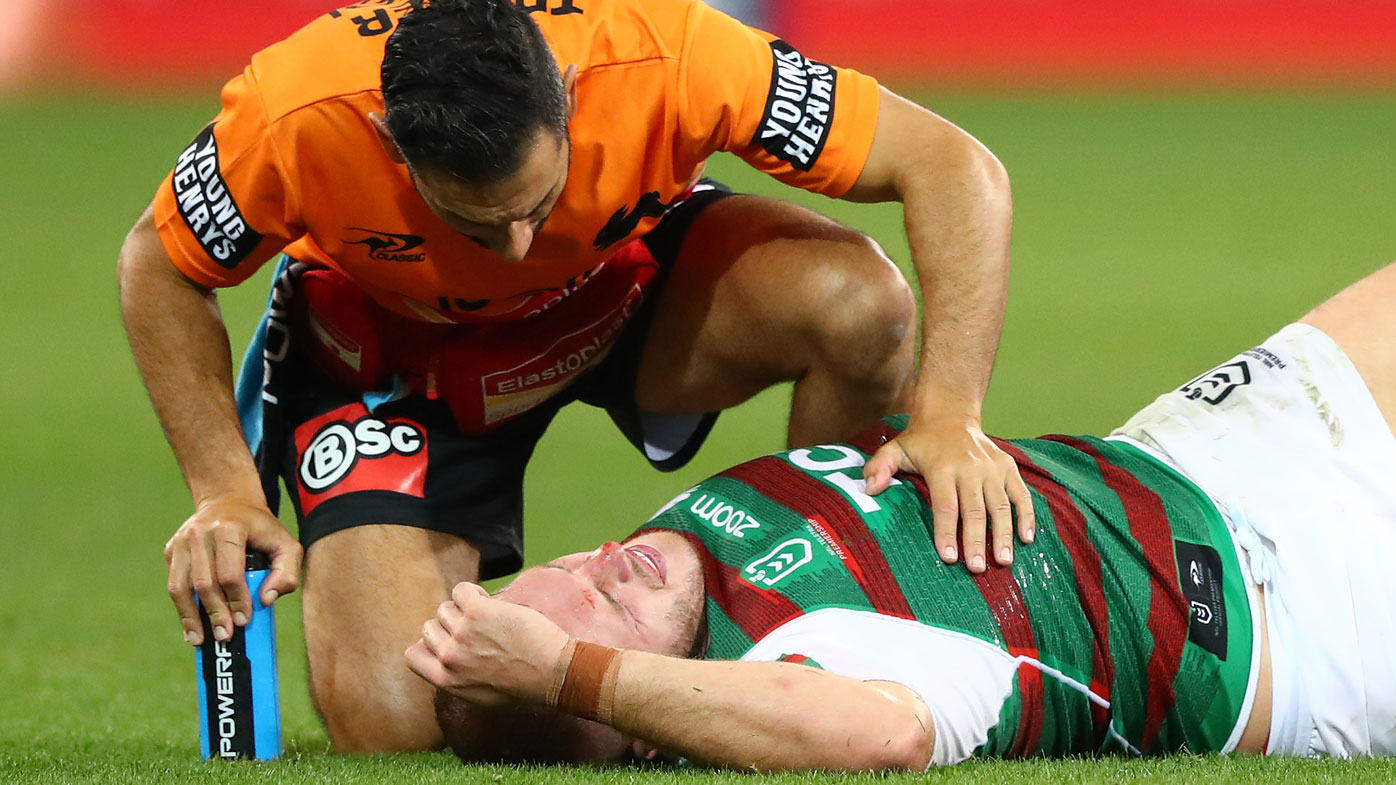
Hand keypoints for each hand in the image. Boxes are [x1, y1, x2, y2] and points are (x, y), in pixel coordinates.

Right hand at [165, 497, 301, 645]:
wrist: (229, 501)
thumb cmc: (261, 528)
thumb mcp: (285, 543)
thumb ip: (287, 572)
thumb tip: (267, 600)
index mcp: (228, 529)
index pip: (229, 573)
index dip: (237, 600)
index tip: (244, 620)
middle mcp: (200, 533)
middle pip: (204, 583)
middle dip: (214, 613)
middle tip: (225, 636)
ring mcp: (182, 541)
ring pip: (181, 587)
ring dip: (191, 617)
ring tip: (200, 639)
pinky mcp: (172, 550)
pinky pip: (174, 584)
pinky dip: (181, 608)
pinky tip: (191, 625)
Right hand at [406, 582, 570, 706]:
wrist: (553, 674)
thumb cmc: (525, 686)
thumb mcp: (480, 695)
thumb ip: (457, 678)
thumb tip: (446, 660)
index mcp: (446, 680)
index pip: (412, 655)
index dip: (428, 644)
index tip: (448, 641)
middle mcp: (449, 657)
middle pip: (430, 627)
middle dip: (450, 625)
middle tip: (476, 628)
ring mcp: (462, 633)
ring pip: (445, 608)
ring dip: (464, 608)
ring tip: (488, 616)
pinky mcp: (478, 612)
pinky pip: (461, 590)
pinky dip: (473, 592)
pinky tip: (490, 602)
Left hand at [863, 418, 1033, 571]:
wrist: (951, 414)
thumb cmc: (922, 441)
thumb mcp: (895, 449)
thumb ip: (880, 467)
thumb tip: (869, 489)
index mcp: (942, 467)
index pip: (945, 506)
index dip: (946, 533)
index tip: (950, 557)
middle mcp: (970, 468)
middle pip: (975, 510)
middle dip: (976, 541)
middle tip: (977, 569)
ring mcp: (992, 468)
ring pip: (1001, 506)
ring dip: (1003, 534)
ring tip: (1003, 561)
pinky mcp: (1008, 467)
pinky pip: (1021, 494)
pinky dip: (1027, 516)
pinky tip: (1027, 539)